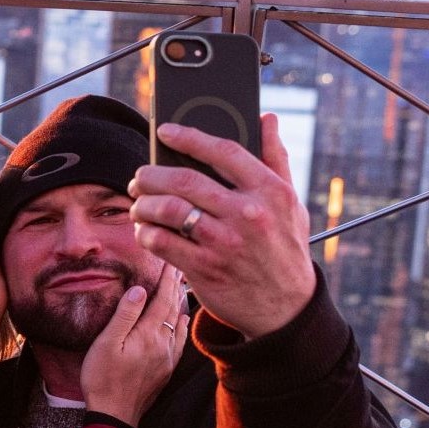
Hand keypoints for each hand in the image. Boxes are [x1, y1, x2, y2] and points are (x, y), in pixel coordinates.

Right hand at [79, 262, 189, 423]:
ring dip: (179, 303)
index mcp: (147, 334)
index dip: (166, 278)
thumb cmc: (103, 378)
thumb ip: (125, 315)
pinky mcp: (165, 370)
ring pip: (178, 323)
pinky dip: (182, 325)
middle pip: (172, 308)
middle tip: (178, 267)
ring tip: (181, 287)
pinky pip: (179, 340)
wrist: (114, 415)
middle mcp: (163, 344)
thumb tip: (140, 289)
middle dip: (175, 286)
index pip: (161, 299)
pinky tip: (182, 320)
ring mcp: (166, 358)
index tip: (170, 262)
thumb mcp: (106, 343)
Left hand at [129, 114, 315, 340]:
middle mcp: (248, 214)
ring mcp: (225, 242)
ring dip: (143, 204)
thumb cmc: (286, 248)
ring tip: (138, 203)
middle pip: (184, 179)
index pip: (224, 151)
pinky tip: (145, 230)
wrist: (286, 308)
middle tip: (140, 177)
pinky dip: (146, 233)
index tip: (166, 131)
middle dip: (152, 174)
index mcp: (270, 191)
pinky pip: (162, 242)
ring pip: (168, 209)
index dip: (190, 137)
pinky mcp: (205, 268)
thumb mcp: (290, 203)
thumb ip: (276, 159)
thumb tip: (267, 119)